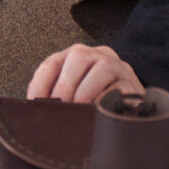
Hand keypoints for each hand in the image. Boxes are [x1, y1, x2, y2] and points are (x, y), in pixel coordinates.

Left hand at [27, 43, 143, 103]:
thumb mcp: (71, 96)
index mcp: (75, 57)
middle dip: (65, 86)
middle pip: (78, 57)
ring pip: (103, 68)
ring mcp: (118, 67)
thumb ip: (55, 98)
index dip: (41, 83)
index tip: (35, 104)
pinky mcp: (134, 84)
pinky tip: (99, 112)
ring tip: (79, 110)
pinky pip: (122, 88)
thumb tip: (37, 110)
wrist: (132, 109)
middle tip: (59, 110)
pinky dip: (108, 100)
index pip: (52, 63)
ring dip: (87, 92)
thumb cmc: (93, 104)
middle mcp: (97, 55)